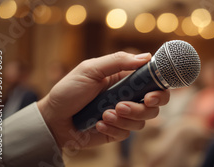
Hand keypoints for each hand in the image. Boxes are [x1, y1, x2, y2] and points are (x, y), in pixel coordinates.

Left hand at [37, 51, 169, 148]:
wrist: (53, 119)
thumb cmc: (69, 90)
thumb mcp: (90, 69)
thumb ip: (118, 61)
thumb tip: (146, 57)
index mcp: (127, 79)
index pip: (154, 82)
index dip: (160, 88)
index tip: (151, 95)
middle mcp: (130, 96)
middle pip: (155, 104)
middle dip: (143, 108)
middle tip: (123, 106)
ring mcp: (125, 114)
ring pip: (143, 120)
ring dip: (124, 118)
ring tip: (103, 114)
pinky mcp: (118, 130)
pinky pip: (127, 133)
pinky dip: (113, 128)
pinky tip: (98, 123)